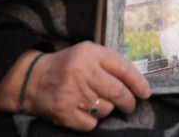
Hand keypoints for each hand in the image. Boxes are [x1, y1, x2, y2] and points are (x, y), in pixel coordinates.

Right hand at [0, 43, 150, 129]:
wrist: (32, 80)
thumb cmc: (67, 66)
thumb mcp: (88, 54)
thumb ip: (110, 64)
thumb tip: (137, 83)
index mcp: (90, 53)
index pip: (124, 68)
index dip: (139, 83)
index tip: (146, 93)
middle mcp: (82, 72)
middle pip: (118, 92)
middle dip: (129, 102)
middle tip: (130, 105)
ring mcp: (72, 93)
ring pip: (106, 109)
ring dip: (108, 110)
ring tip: (99, 104)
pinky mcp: (63, 112)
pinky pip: (91, 124)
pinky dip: (93, 122)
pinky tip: (85, 112)